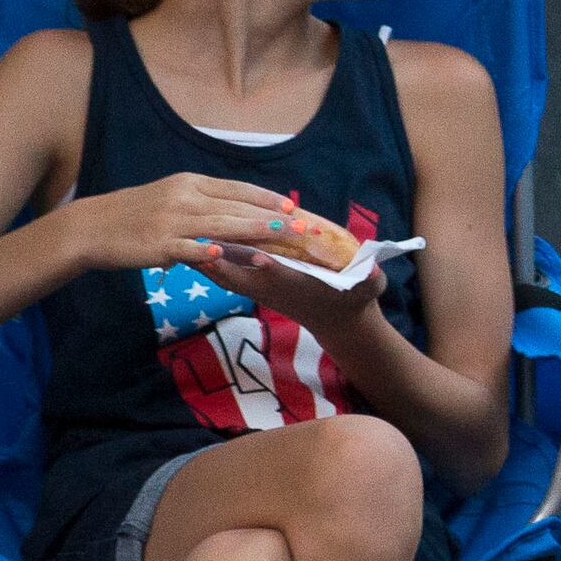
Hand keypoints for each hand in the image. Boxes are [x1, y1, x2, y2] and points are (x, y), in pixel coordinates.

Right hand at [74, 174, 297, 275]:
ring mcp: (171, 220)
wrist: (91, 226)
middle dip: (273, 217)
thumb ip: (203, 203)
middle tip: (302, 227)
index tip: (293, 206)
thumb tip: (238, 211)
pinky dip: (205, 249)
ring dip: (253, 231)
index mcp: (190, 183)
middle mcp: (184, 197)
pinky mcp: (158, 243)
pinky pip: (187, 247)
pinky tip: (224, 252)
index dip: (267, 198)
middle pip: (236, 207)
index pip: (237, 189)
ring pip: (220, 224)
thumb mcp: (172, 197)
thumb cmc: (136, 214)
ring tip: (280, 236)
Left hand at [189, 237, 386, 340]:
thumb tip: (374, 269)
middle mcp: (274, 289)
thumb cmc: (353, 298)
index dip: (265, 266)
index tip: (253, 254)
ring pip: (227, 276)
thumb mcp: (367, 288)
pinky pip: (226, 276)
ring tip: (186, 239)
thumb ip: (369, 279)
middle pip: (240, 276)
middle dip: (220, 260)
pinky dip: (211, 263)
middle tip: (198, 240)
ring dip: (207, 260)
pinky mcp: (255, 288)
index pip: (280, 276)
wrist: (340, 321)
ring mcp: (261, 290)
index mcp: (300, 285)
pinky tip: (196, 247)